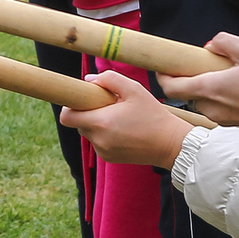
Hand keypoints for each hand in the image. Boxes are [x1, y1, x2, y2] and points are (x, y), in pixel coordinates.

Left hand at [61, 71, 200, 168]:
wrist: (171, 144)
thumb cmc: (154, 115)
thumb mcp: (134, 89)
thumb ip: (109, 79)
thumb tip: (89, 80)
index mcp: (100, 122)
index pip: (67, 117)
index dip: (70, 106)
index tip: (83, 99)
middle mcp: (98, 140)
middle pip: (78, 123)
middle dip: (88, 112)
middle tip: (109, 105)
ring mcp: (103, 151)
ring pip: (89, 133)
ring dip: (98, 124)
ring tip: (120, 118)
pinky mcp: (110, 158)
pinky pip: (99, 142)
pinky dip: (105, 135)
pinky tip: (124, 130)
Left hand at [155, 33, 238, 130]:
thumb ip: (225, 42)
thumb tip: (211, 47)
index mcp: (209, 89)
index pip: (171, 87)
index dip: (163, 75)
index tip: (164, 64)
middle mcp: (211, 107)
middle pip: (188, 92)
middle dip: (192, 76)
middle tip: (206, 62)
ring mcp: (222, 118)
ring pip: (204, 99)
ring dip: (209, 86)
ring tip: (229, 72)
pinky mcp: (235, 123)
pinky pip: (219, 107)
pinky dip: (222, 95)